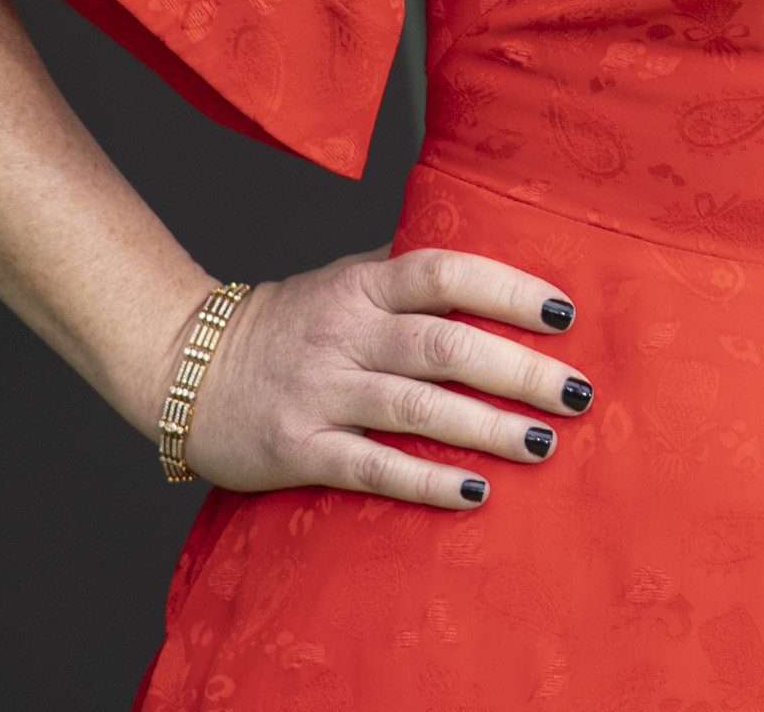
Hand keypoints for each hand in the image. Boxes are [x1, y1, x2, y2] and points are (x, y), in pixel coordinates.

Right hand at [171, 246, 591, 507]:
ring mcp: (321, 390)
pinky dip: (427, 482)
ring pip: (418, 409)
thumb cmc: (290, 322)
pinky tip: (476, 492)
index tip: (565, 315)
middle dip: (519, 370)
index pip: (446, 272)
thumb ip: (412, 278)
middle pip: (444, 345)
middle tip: (578, 393)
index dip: (509, 289)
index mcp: (364, 283)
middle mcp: (346, 331)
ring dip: (488, 428)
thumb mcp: (347, 279)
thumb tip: (503, 273)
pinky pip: (373, 466)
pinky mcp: (298, 448)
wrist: (185, 364)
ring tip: (545, 444)